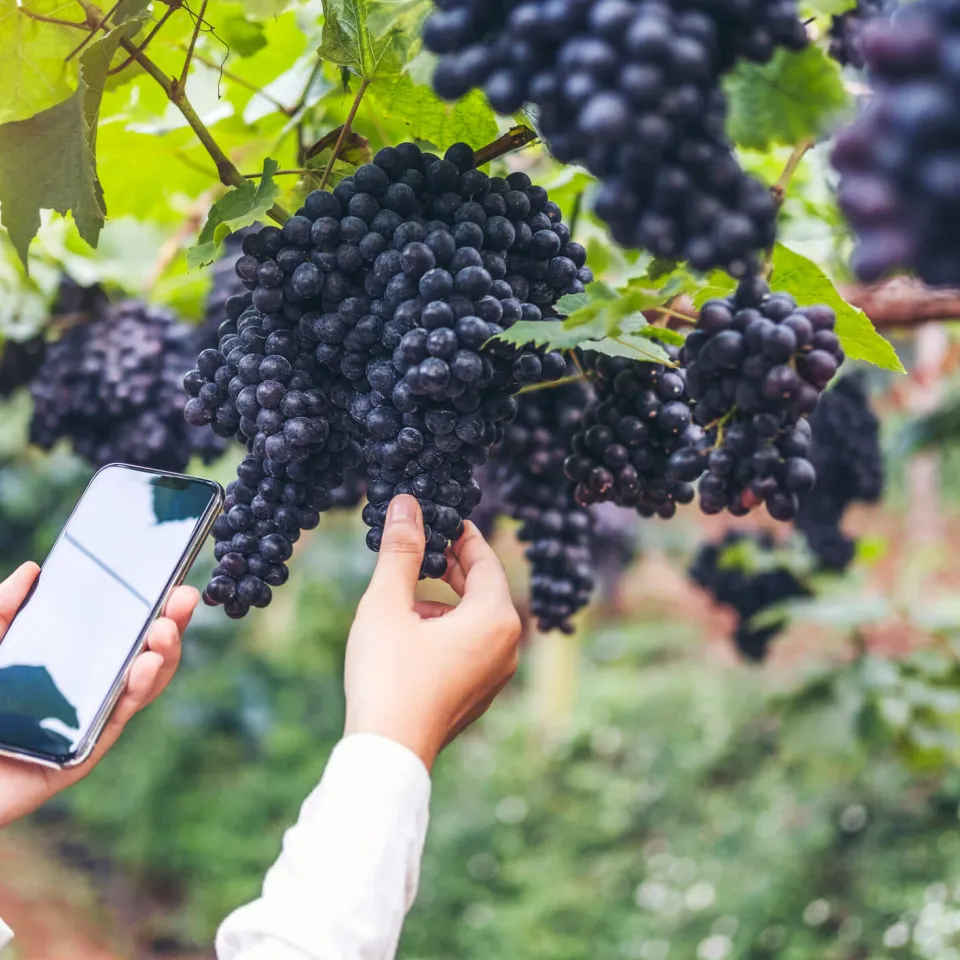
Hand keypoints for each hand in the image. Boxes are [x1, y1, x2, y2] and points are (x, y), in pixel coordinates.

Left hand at [0, 562, 198, 828]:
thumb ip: (3, 610)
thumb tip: (35, 570)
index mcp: (66, 661)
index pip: (117, 628)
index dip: (148, 603)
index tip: (169, 577)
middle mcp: (84, 688)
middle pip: (141, 652)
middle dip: (171, 623)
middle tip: (184, 597)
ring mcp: (88, 719)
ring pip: (142, 684)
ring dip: (164, 655)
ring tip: (166, 631)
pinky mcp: (84, 752)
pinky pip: (118, 717)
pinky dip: (139, 688)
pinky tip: (147, 664)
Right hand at [344, 495, 521, 770]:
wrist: (387, 754)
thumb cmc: (387, 675)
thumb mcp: (388, 604)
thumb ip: (401, 551)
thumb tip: (406, 503)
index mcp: (495, 618)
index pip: (484, 559)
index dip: (459, 534)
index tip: (436, 515)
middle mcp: (507, 645)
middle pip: (483, 588)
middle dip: (450, 566)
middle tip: (420, 544)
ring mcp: (496, 674)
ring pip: (475, 618)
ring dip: (443, 600)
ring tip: (404, 594)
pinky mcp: (478, 694)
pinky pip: (470, 646)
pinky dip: (446, 629)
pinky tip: (408, 633)